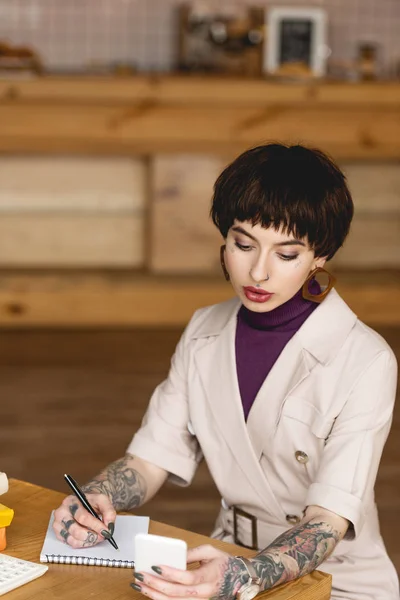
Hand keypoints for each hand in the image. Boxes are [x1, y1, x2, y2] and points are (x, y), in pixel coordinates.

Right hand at [52, 493, 115, 548]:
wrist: (85, 502)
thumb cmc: (92, 502)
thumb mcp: (103, 500)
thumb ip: (108, 511)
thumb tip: (109, 526)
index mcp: (71, 501)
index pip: (82, 517)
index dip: (95, 525)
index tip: (105, 531)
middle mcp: (61, 512)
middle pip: (75, 530)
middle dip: (91, 536)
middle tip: (102, 536)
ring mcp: (58, 524)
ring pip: (72, 539)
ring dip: (88, 541)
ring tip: (96, 537)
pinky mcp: (59, 534)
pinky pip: (70, 544)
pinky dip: (82, 543)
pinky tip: (89, 538)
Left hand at [131, 545, 247, 599]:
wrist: (237, 579)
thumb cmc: (223, 563)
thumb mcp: (210, 551)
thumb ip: (192, 553)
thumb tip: (174, 555)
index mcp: (209, 577)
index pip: (187, 578)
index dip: (170, 573)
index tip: (155, 566)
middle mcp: (204, 593)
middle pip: (176, 593)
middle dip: (155, 585)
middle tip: (140, 575)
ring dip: (153, 595)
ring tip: (139, 585)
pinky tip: (149, 593)